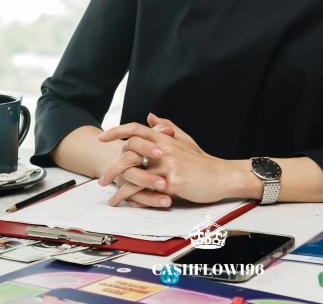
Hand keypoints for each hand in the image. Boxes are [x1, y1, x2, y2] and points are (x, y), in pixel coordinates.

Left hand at [99, 114, 227, 206]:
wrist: (220, 176)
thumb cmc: (202, 161)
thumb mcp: (184, 139)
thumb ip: (166, 127)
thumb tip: (150, 116)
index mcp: (164, 139)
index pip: (135, 129)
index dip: (117, 131)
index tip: (102, 138)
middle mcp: (163, 150)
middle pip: (129, 154)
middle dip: (112, 168)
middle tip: (102, 180)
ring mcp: (167, 166)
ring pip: (135, 175)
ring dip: (119, 188)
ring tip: (112, 198)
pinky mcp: (172, 183)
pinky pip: (147, 191)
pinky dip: (135, 198)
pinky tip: (129, 205)